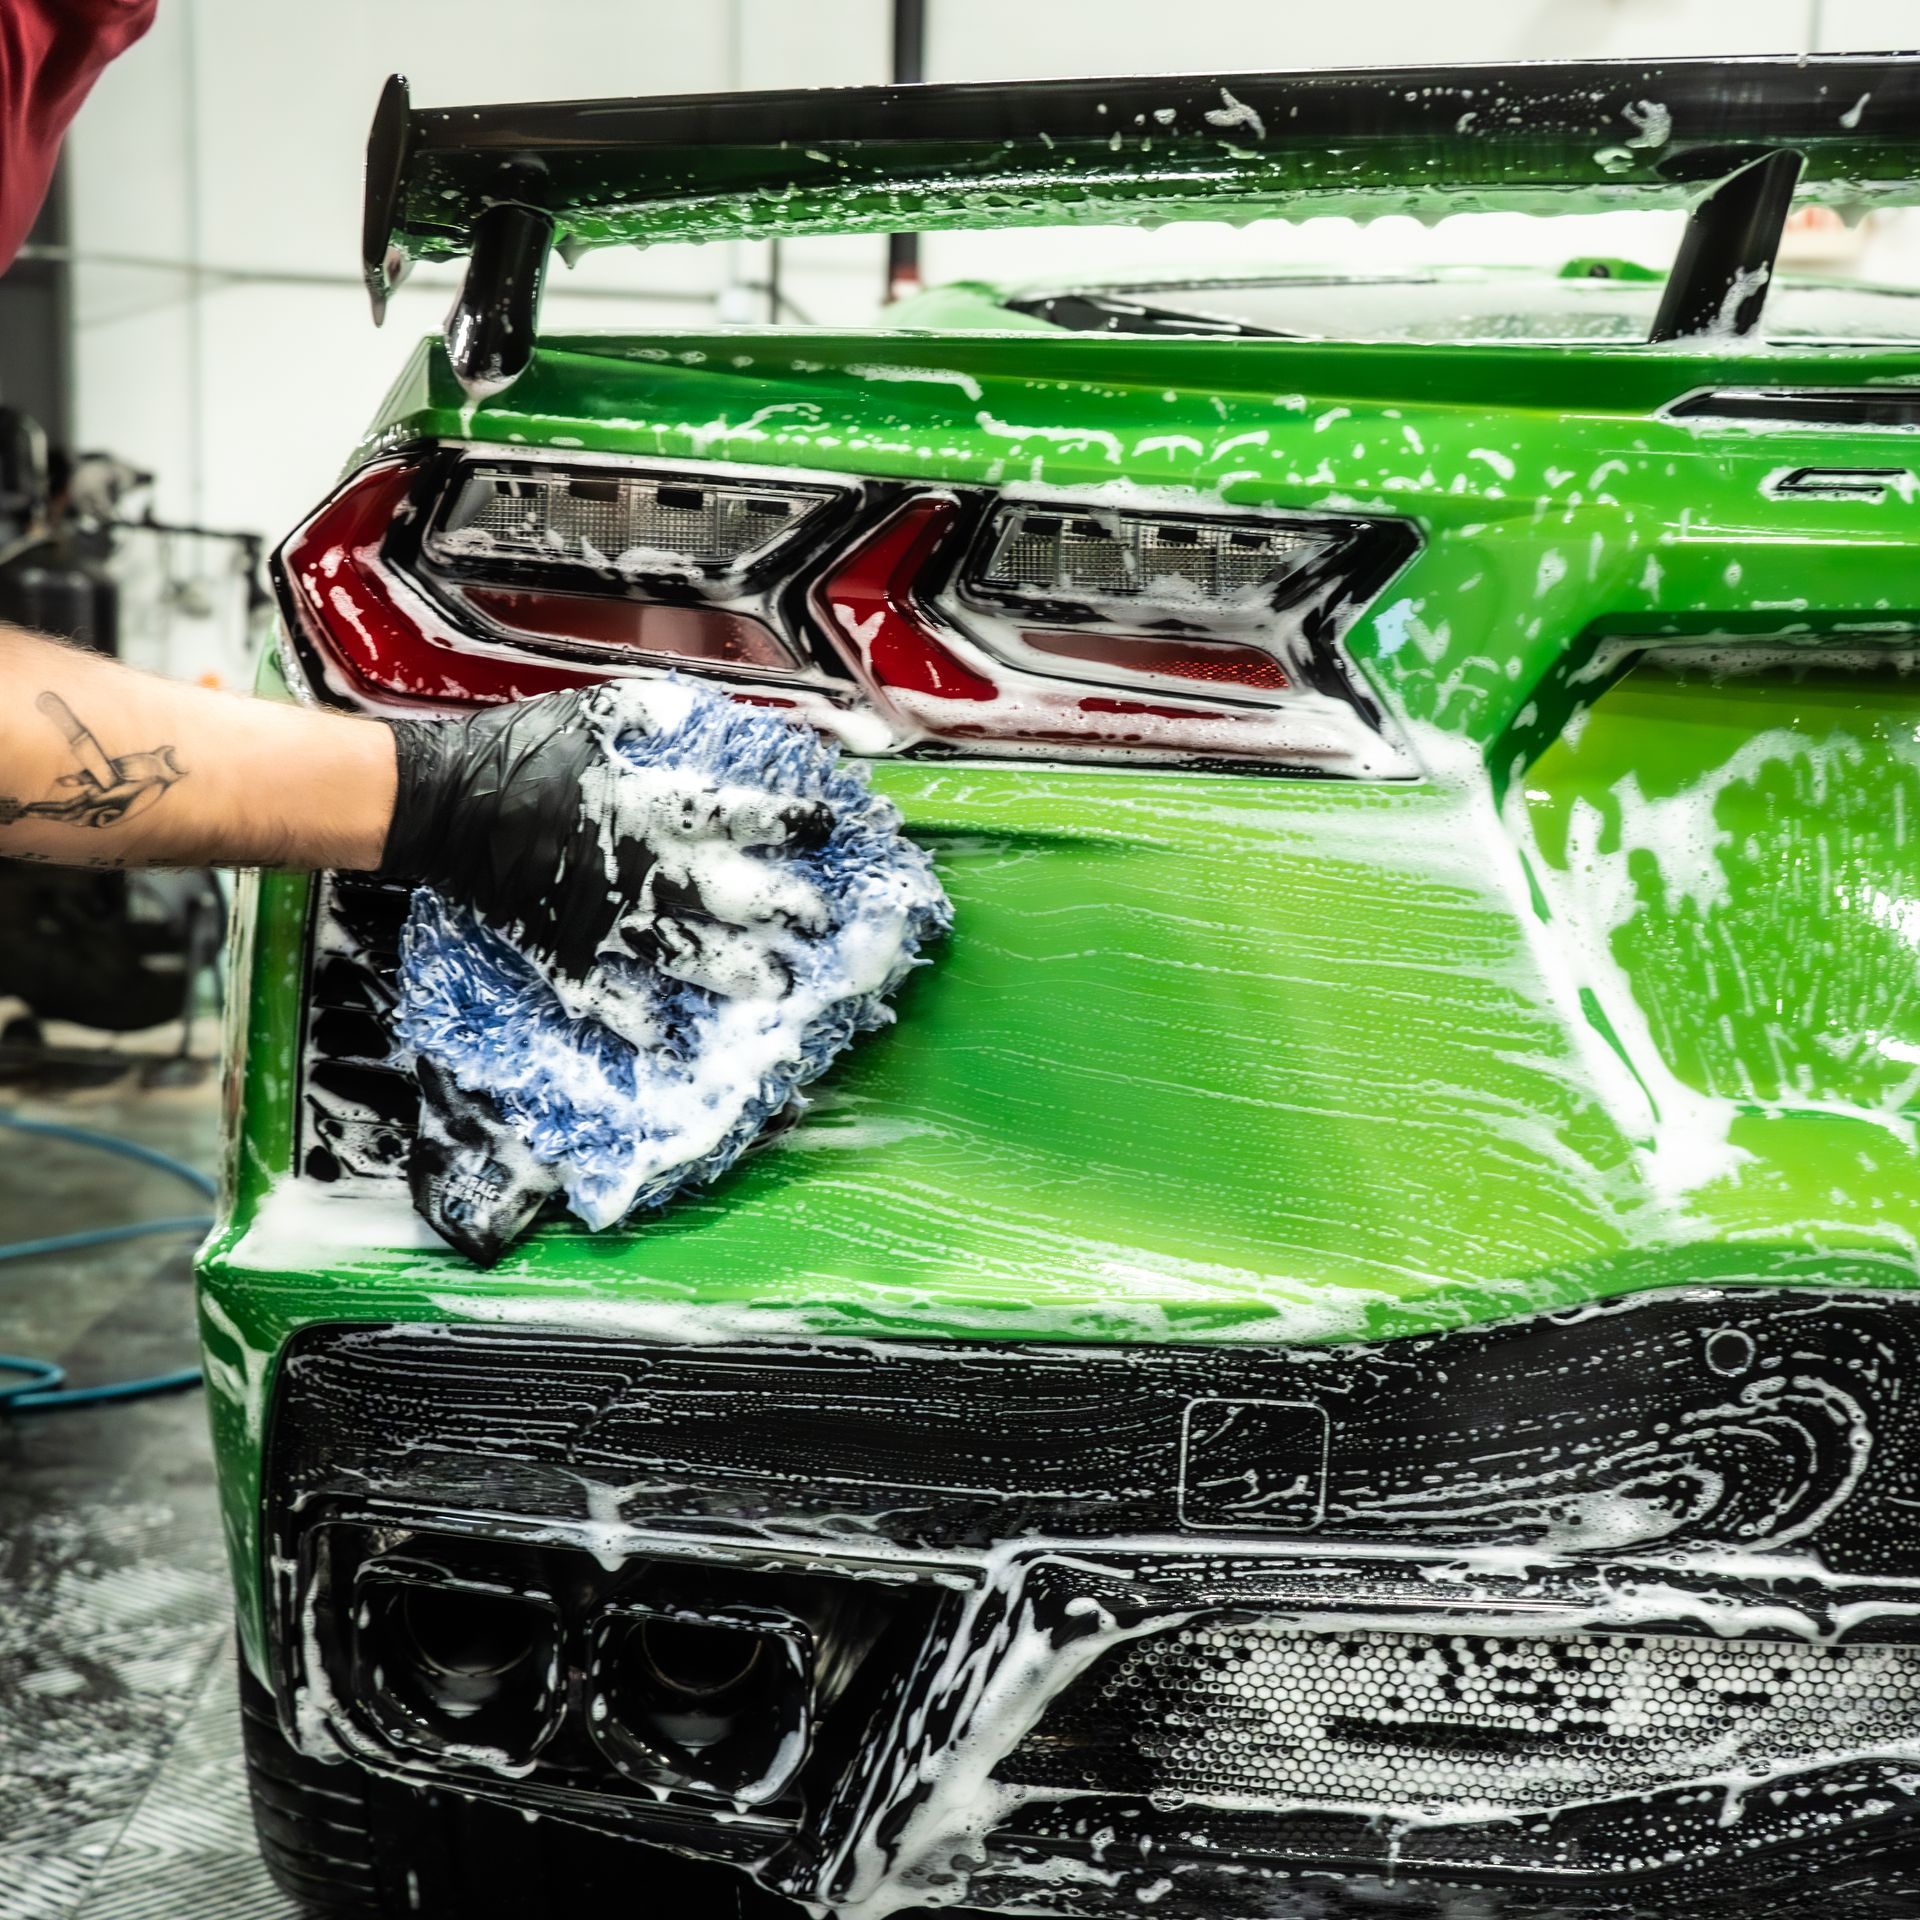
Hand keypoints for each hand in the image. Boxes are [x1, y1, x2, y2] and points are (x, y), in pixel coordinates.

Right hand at [376, 683, 831, 1001]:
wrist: (441, 804)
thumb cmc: (516, 752)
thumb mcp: (586, 713)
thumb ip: (648, 715)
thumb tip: (696, 712)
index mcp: (648, 806)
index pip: (737, 813)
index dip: (788, 821)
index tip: (828, 827)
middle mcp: (639, 866)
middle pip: (726, 896)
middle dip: (779, 911)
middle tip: (819, 924)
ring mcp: (604, 917)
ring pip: (685, 953)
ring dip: (735, 973)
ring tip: (780, 987)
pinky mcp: (566, 952)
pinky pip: (610, 999)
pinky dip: (640, 1024)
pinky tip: (673, 1042)